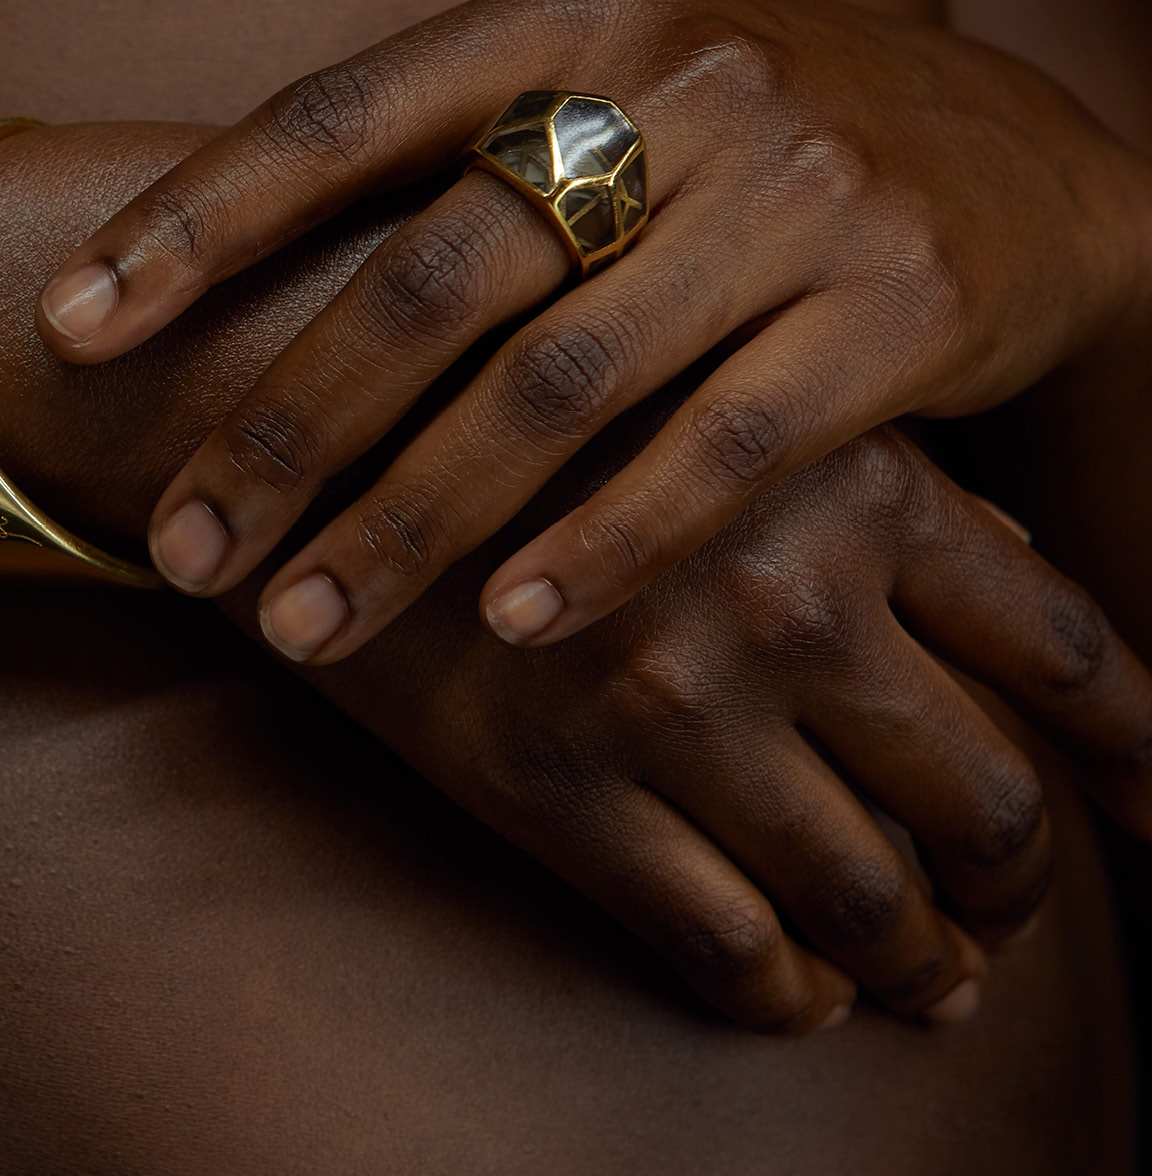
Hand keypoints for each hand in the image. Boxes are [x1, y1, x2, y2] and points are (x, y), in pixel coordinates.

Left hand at [33, 0, 1151, 671]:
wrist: (1022, 154)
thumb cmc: (745, 147)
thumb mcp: (602, 95)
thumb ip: (448, 160)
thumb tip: (220, 278)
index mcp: (564, 16)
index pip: (334, 118)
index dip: (191, 227)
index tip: (69, 332)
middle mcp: (673, 84)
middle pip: (429, 277)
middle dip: (284, 431)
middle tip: (181, 555)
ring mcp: (794, 189)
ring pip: (557, 382)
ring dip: (411, 523)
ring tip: (299, 626)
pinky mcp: (901, 302)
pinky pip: (722, 449)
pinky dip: (607, 546)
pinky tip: (510, 630)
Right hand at [243, 421, 1151, 1031]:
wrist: (292, 399)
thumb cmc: (514, 365)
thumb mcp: (716, 376)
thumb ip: (863, 468)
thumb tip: (1001, 564)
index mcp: (852, 480)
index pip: (1063, 645)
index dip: (1135, 744)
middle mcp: (784, 598)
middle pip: (985, 796)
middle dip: (1019, 882)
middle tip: (1009, 913)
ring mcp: (671, 704)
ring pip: (869, 894)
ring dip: (922, 959)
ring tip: (932, 979)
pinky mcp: (552, 787)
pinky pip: (719, 940)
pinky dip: (785, 990)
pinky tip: (798, 993)